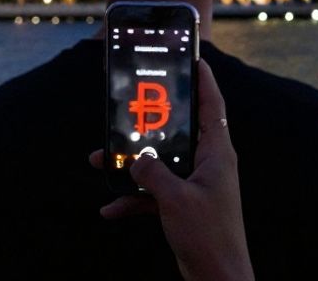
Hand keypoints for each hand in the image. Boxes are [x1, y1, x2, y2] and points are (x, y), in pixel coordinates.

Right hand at [89, 60, 252, 280]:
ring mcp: (197, 184)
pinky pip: (154, 194)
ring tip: (99, 161)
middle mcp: (209, 163)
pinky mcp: (184, 205)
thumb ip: (152, 174)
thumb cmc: (208, 234)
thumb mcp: (175, 199)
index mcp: (218, 153)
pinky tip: (109, 208)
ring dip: (132, 165)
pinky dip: (133, 199)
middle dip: (149, 125)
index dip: (205, 81)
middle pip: (178, 132)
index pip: (213, 106)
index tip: (196, 59)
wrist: (217, 276)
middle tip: (129, 108)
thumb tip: (137, 159)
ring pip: (160, 164)